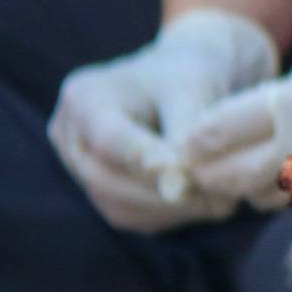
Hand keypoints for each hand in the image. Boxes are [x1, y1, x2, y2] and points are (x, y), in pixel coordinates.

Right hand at [47, 9, 277, 231]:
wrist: (186, 82)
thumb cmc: (190, 74)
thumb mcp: (193, 88)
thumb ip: (185, 132)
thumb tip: (178, 187)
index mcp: (84, 98)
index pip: (107, 139)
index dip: (146, 162)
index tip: (185, 178)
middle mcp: (70, 136)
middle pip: (105, 179)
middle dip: (163, 192)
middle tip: (219, 197)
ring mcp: (80, 169)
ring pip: (118, 206)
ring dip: (173, 210)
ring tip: (221, 200)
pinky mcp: (104, 193)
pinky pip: (132, 216)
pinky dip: (172, 215)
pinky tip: (206, 204)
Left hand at [180, 43, 291, 209]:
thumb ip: (275, 102)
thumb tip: (219, 131)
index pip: (223, 128)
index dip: (194, 141)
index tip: (181, 147)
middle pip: (237, 172)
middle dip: (210, 174)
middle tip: (192, 172)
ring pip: (265, 194)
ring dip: (243, 189)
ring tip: (229, 180)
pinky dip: (280, 196)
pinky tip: (276, 184)